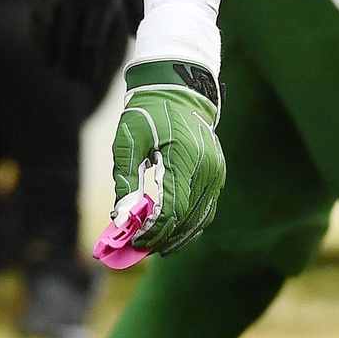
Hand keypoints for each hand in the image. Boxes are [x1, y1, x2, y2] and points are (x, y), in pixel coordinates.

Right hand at [30, 0, 143, 86]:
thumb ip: (137, 8)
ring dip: (48, 49)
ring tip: (53, 67)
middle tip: (72, 81)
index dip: (87, 65)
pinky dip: (36, 27)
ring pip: (45, 25)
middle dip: (68, 63)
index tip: (89, 81)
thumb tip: (142, 38)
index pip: (87, 41)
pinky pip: (35, 7)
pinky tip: (39, 40)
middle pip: (64, 39)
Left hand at [113, 60, 224, 253]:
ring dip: (178, 236)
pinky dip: (190, 225)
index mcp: (184, 158)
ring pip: (200, 219)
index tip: (133, 240)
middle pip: (187, 219)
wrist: (178, 89)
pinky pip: (207, 209)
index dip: (153, 230)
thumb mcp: (129, 141)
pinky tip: (172, 233)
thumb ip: (126, 179)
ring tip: (154, 246)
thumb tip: (121, 217)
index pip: (172, 209)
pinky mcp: (217, 174)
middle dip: (163, 237)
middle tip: (139, 248)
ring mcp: (216, 173)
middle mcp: (207, 169)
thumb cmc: (148, 112)